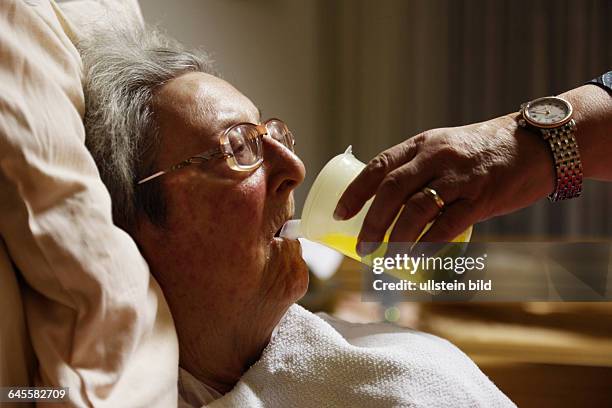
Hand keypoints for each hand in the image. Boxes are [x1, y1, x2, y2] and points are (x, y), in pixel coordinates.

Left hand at [334, 114, 554, 254]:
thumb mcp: (444, 147)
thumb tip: (388, 203)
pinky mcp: (481, 196)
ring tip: (387, 256)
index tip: (340, 214)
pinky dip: (429, 243)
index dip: (355, 192)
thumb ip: (419, 169)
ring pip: (417, 208)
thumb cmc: (483, 151)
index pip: (379, 166)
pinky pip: (448, 224)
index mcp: (422, 145)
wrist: (535, 144)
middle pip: (392, 190)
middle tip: (362, 247)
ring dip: (397, 237)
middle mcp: (436, 157)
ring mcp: (459, 176)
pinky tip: (417, 256)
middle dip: (372, 222)